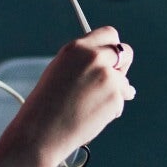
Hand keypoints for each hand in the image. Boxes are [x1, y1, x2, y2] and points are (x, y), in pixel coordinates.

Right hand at [16, 26, 135, 166]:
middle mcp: (94, 57)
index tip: (112, 57)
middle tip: (113, 80)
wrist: (41, 132)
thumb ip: (84, 62)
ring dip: (116, 92)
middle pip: (125, 52)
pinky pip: (122, 100)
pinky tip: (92, 116)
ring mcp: (107, 76)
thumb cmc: (45, 106)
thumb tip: (110, 65)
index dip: (112, 46)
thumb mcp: (59, 71)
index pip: (109, 34)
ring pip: (125, 81)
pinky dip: (112, 109)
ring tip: (89, 106)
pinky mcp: (115, 97)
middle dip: (123, 66)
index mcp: (76, 48)